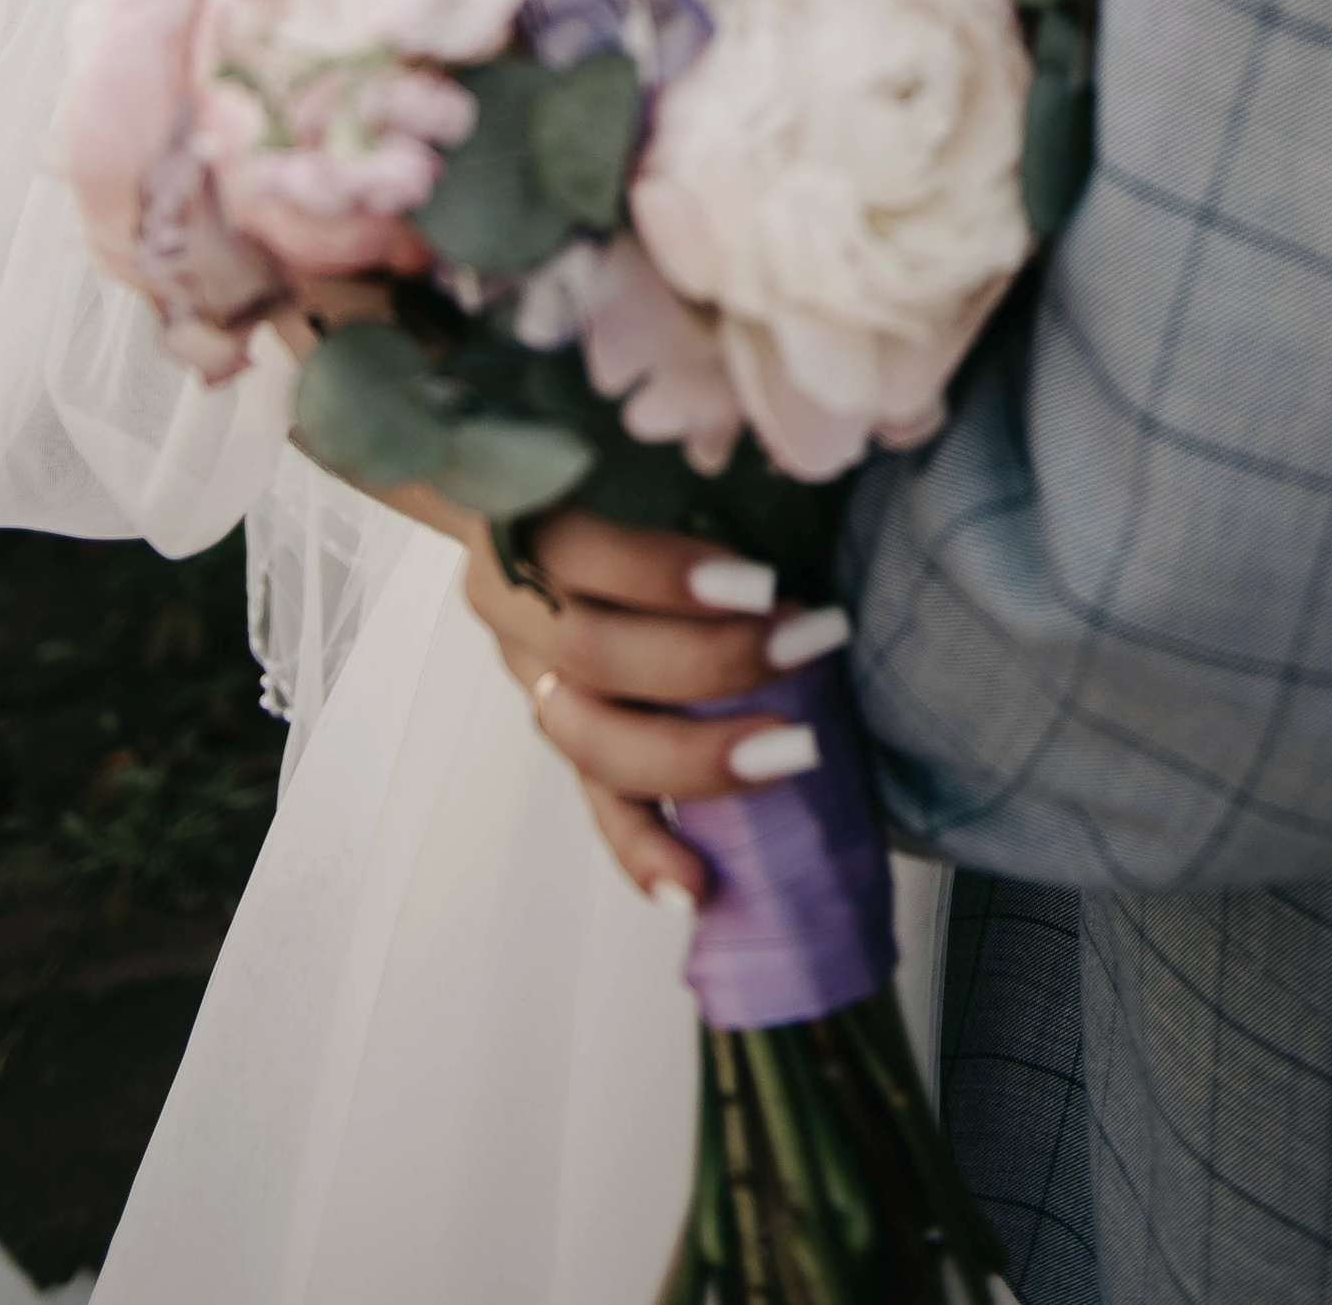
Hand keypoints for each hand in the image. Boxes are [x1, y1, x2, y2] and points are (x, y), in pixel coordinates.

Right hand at [390, 487, 849, 905]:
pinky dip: (643, 850)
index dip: (667, 576)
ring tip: (794, 751)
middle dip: (713, 661)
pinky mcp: (562, 735)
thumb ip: (693, 448)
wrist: (521, 490)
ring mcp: (532, 681)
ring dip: (697, 757)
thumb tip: (802, 453)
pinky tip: (695, 888)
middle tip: (817, 639)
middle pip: (594, 658)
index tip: (766, 580)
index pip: (579, 555)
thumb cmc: (613, 456)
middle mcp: (515, 608)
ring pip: (592, 742)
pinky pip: (594, 804)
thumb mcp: (638, 442)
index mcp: (524, 521)